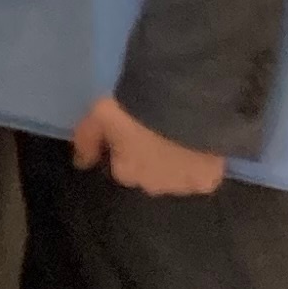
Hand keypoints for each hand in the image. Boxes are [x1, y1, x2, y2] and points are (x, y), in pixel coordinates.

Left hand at [71, 96, 227, 197]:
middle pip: (150, 176)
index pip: (124, 167)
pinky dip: (202, 165)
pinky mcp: (207, 181)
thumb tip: (80, 164)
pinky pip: (202, 176)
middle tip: (159, 133)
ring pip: (176, 178)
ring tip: (182, 137)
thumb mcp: (100, 114)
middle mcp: (152, 186)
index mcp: (126, 172)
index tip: (136, 132)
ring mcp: (181, 186)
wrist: (181, 102)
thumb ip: (87, 140)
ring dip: (176, 164)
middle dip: (152, 160)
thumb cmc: (136, 106)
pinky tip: (203, 146)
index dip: (128, 149)